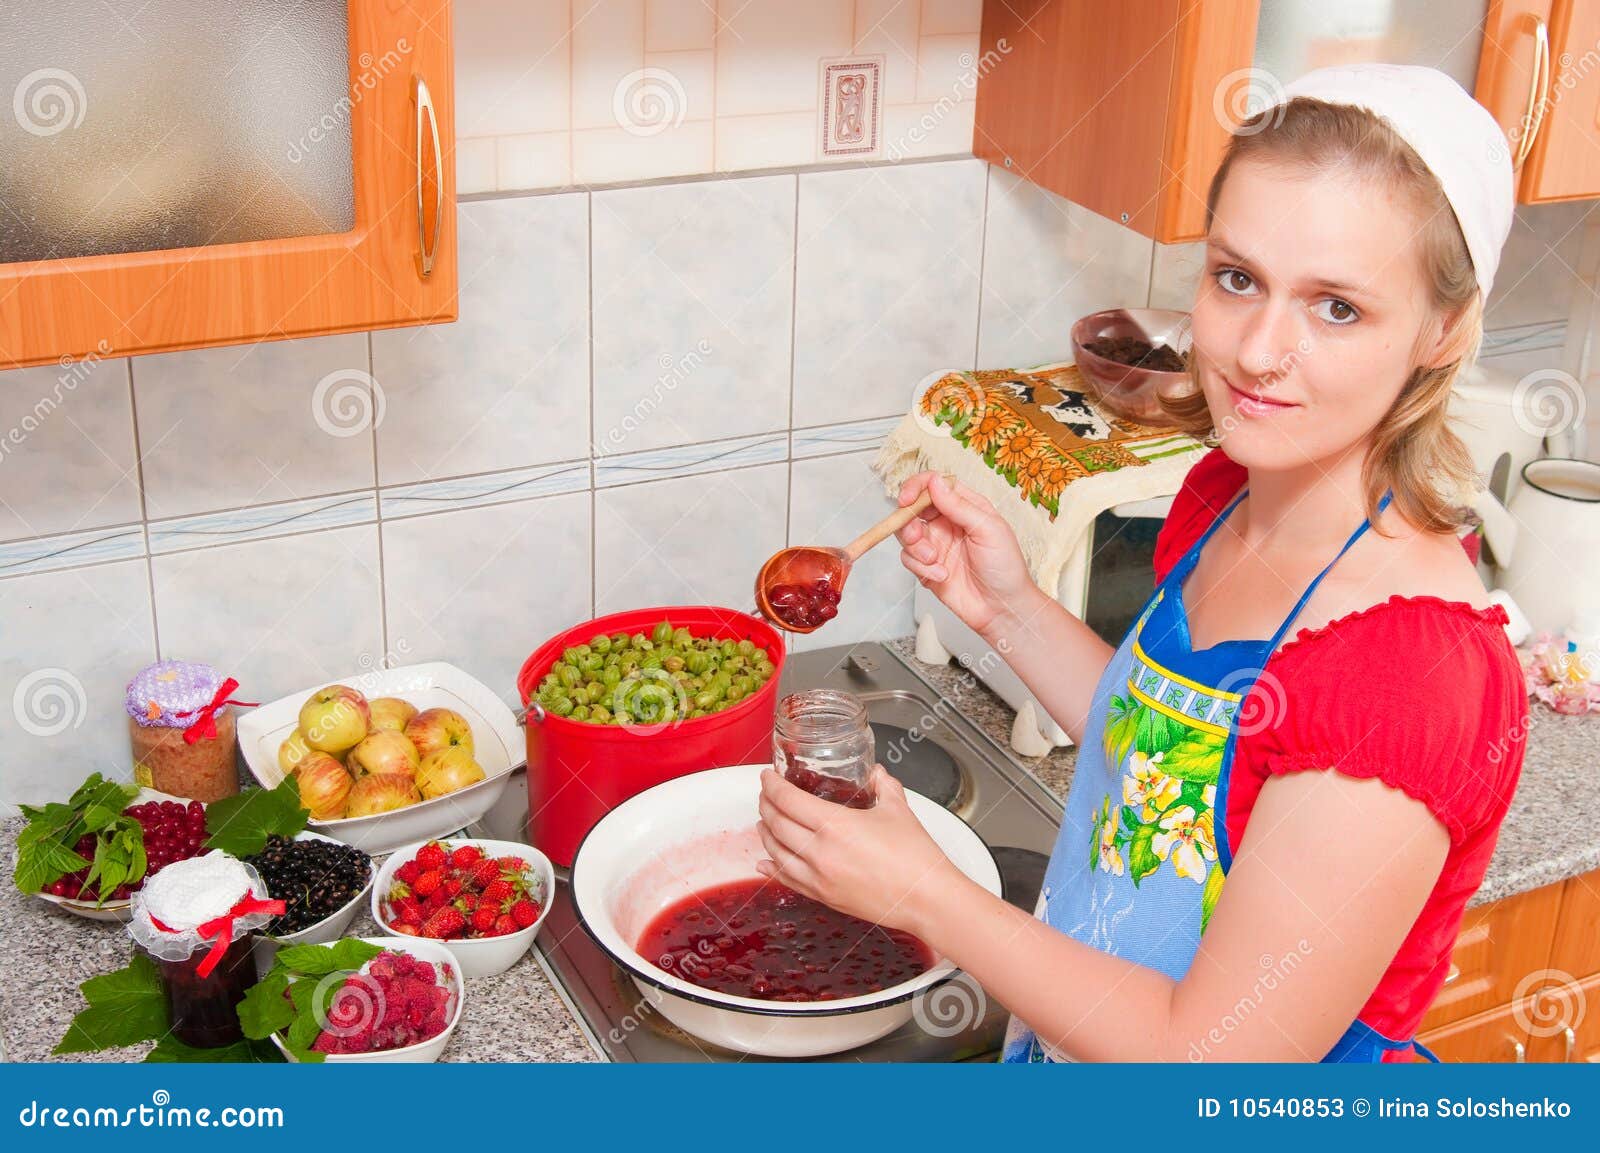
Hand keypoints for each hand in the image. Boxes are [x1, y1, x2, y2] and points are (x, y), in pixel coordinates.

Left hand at [755, 765, 965, 936]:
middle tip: (766, 795)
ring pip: (776, 852)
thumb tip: (876, 774)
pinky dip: (772, 868)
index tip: (767, 777)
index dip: (772, 786)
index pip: (788, 800)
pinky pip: (787, 881)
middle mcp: (820, 853)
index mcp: (835, 826)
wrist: (927, 899)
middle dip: (766, 805)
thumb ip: (883, 785)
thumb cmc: (916, 858)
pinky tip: (765, 862)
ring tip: (764, 821)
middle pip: (776, 824)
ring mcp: (819, 878)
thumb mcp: (898, 809)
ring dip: (765, 834)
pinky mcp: (823, 897)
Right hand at [895, 472, 1039, 637]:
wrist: (1002, 609)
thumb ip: (959, 506)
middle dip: (908, 520)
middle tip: (916, 534)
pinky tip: (941, 575)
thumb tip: (935, 482)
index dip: (916, 487)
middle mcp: (948, 523)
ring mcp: (936, 545)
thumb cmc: (1005, 568)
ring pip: (906, 534)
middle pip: (913, 508)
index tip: (907, 499)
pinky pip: (908, 559)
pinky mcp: (927, 567)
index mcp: (965, 507)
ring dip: (915, 547)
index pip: (934, 485)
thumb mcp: (988, 529)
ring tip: (934, 559)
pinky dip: (920, 567)